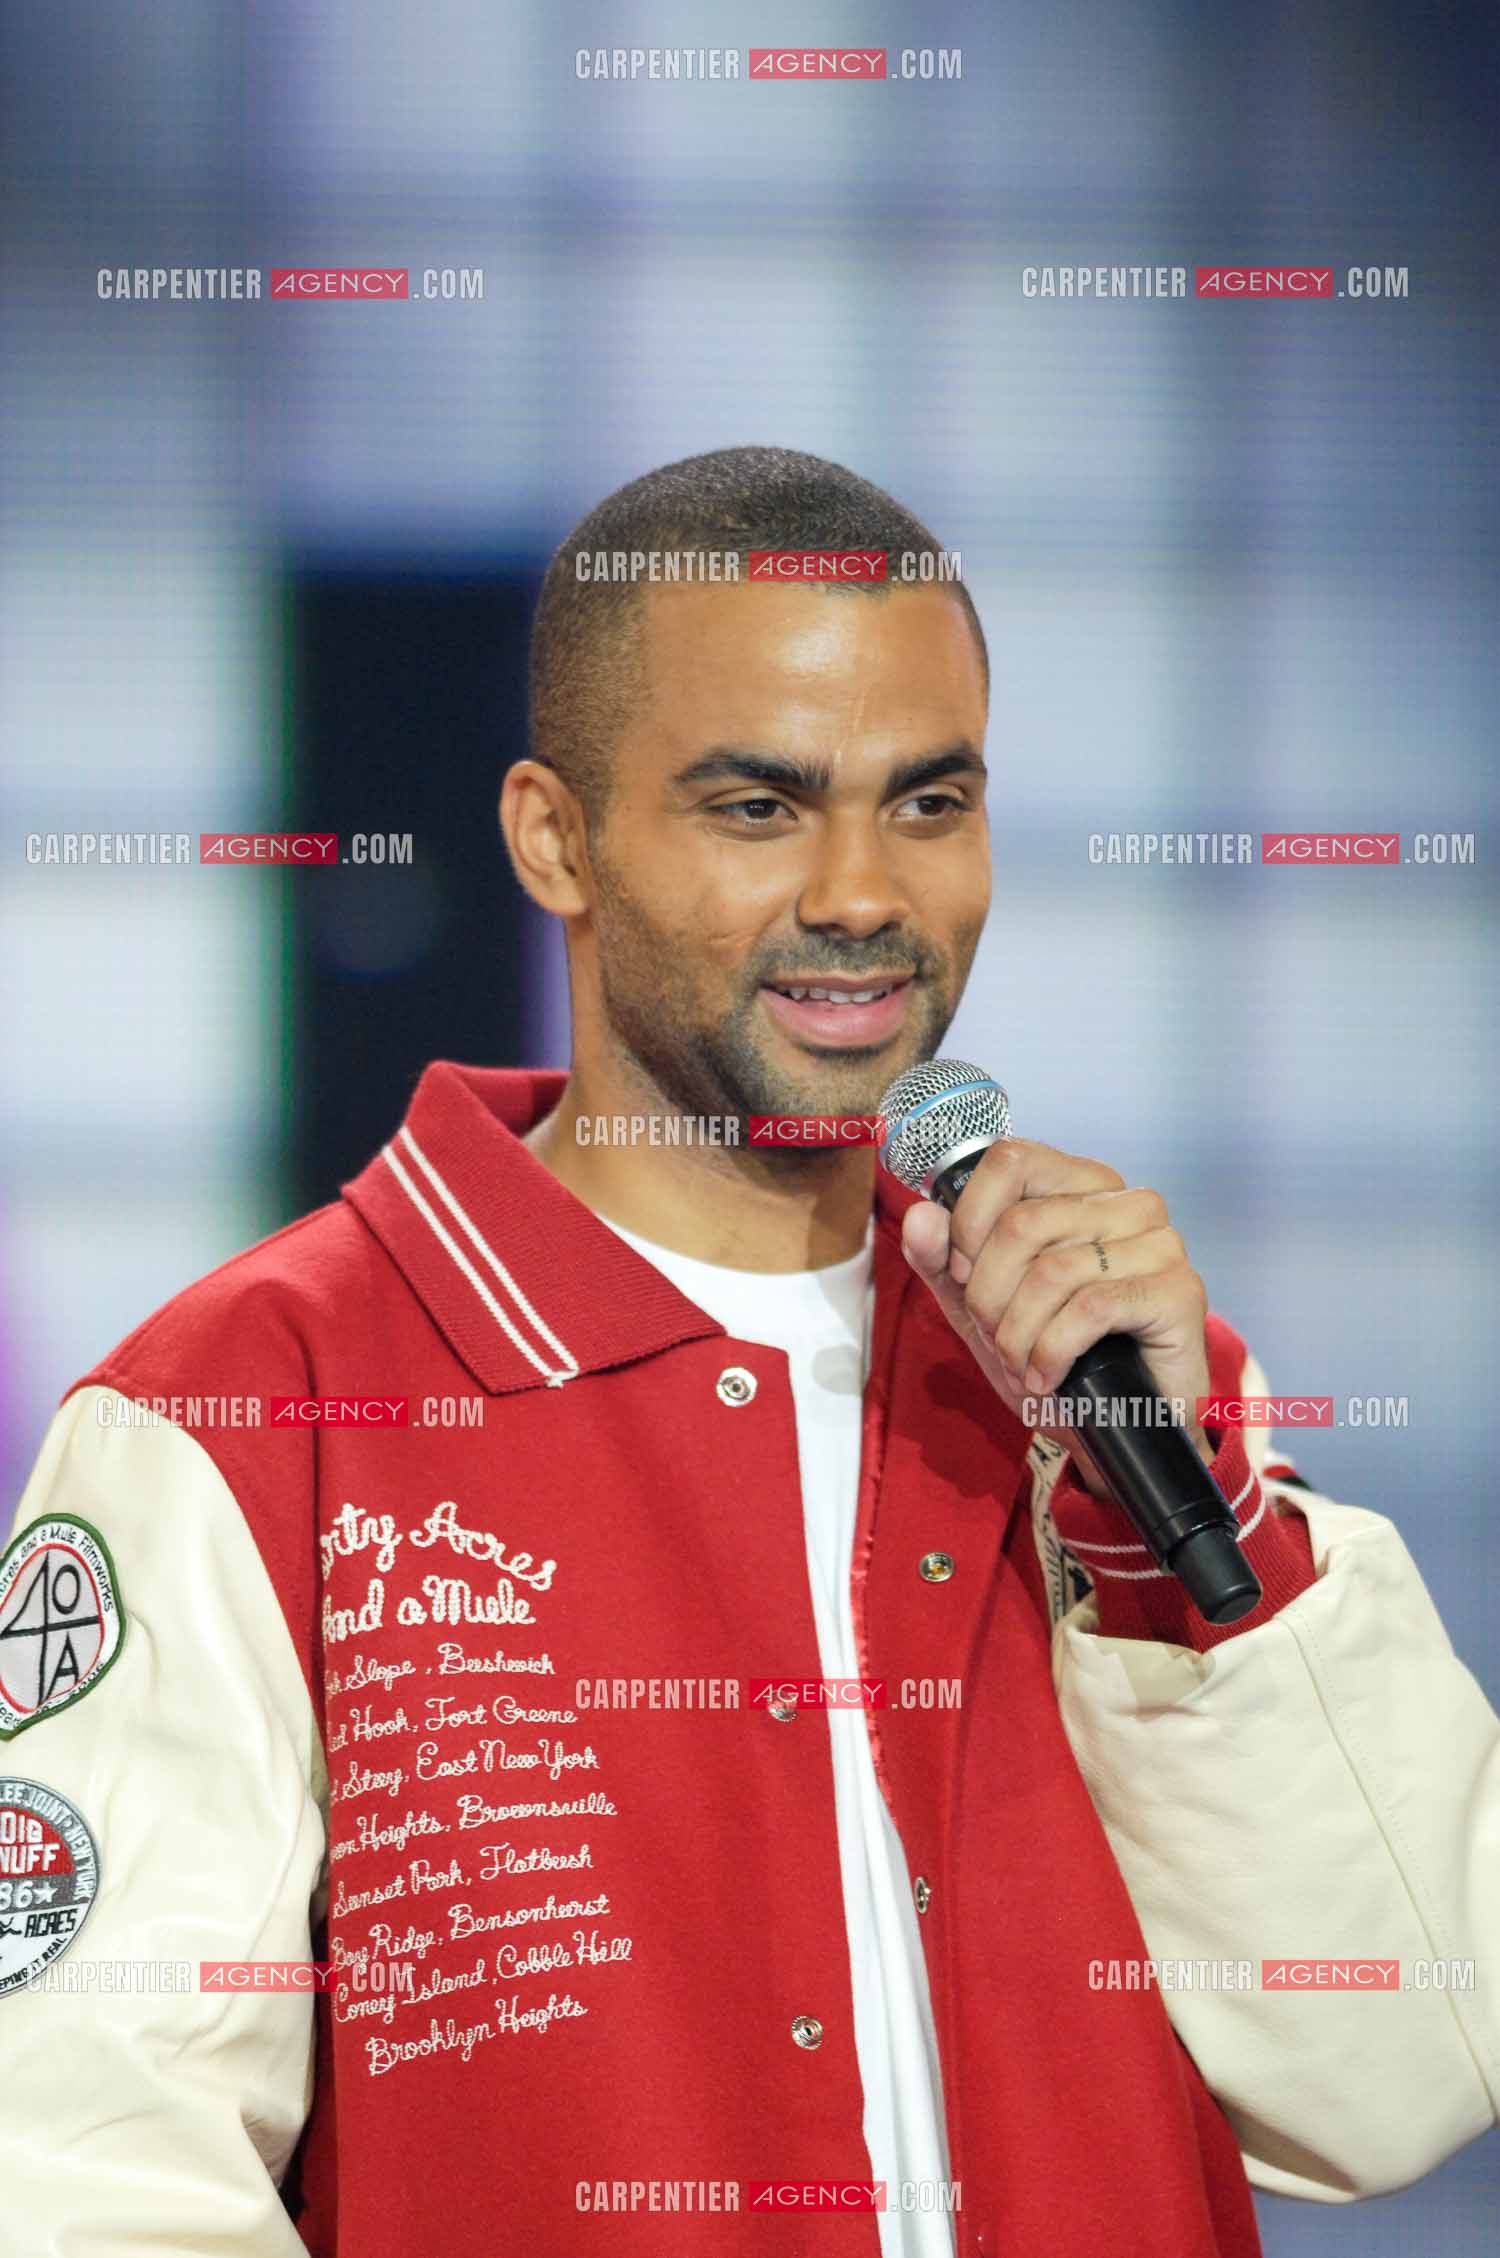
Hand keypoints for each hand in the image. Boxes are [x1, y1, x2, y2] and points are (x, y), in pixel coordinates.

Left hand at [900, 1139, 1212, 1496]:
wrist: (1116, 1428)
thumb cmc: (1054, 1358)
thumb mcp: (981, 1309)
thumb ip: (944, 1261)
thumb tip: (920, 1216)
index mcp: (1082, 1186)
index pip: (1011, 1160)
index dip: (970, 1222)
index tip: (964, 1276)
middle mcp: (1128, 1203)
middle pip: (1022, 1224)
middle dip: (989, 1295)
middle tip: (995, 1338)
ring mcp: (1161, 1244)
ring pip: (1053, 1271)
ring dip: (1018, 1333)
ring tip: (1020, 1364)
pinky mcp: (1179, 1292)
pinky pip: (1091, 1307)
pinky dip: (1052, 1350)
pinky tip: (1046, 1377)